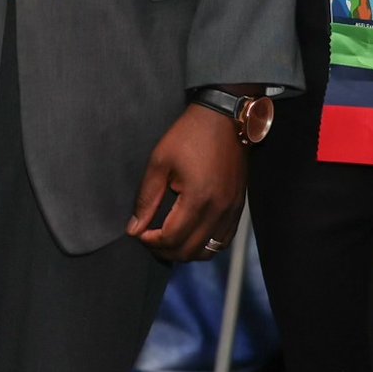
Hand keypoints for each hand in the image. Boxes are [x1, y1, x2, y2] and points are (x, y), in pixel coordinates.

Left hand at [127, 104, 245, 261]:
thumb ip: (146, 199)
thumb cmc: (188, 136)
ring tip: (166, 239)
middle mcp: (219, 210)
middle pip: (190, 251)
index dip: (151, 241)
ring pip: (208, 251)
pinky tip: (189, 235)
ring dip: (185, 252)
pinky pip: (223, 241)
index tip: (138, 233)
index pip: (172, 238)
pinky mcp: (238, 208)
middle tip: (148, 239)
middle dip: (165, 251)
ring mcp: (232, 211)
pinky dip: (204, 245)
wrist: (224, 120)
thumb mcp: (159, 163)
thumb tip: (134, 229)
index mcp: (198, 199)